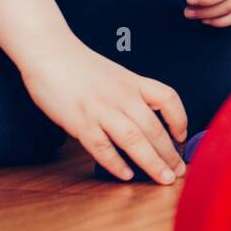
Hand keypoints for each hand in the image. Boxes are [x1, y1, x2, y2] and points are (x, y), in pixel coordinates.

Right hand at [20, 35, 187, 183]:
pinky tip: (126, 175)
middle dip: (170, 154)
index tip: (182, 137)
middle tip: (179, 173)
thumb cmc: (79, 66)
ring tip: (163, 179)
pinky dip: (115, 163)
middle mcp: (122, 96)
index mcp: (132, 82)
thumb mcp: (114, 75)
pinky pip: (102, 147)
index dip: (180, 119)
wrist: (49, 51)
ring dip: (152, 162)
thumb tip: (144, 121)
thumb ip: (130, 95)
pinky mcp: (80, 121)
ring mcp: (101, 109)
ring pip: (134, 140)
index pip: (168, 99)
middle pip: (154, 128)